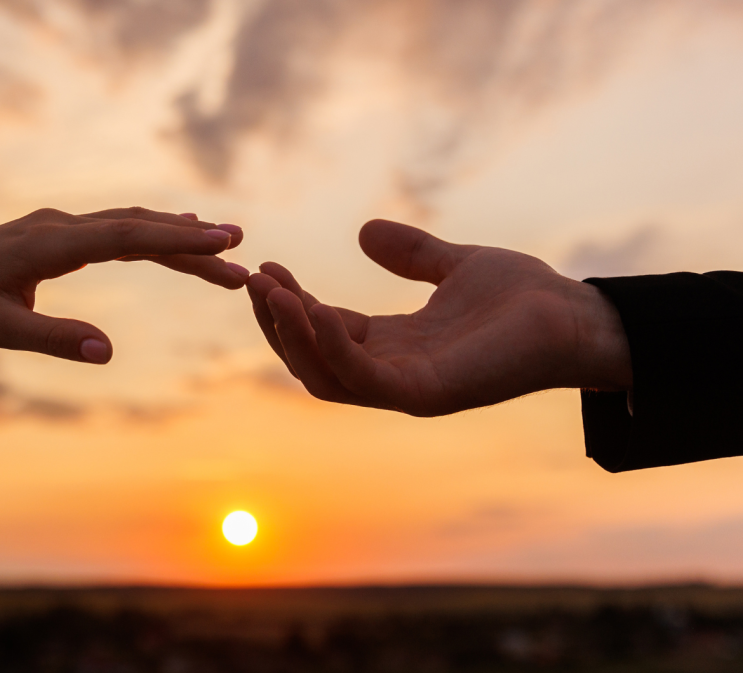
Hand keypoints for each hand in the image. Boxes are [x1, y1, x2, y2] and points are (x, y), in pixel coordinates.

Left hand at [0, 207, 246, 362]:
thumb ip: (52, 339)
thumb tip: (107, 353)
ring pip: (129, 224)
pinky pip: (113, 229)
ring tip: (224, 246)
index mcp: (48, 245)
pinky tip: (174, 235)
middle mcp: (58, 226)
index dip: (178, 240)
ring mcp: (58, 226)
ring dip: (174, 235)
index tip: (224, 242)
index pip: (126, 236)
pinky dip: (149, 233)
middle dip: (190, 241)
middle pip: (138, 227)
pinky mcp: (56, 235)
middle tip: (241, 252)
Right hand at [247, 219, 632, 415]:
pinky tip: (316, 310)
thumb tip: (364, 231)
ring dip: (292, 336)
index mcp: (395, 347)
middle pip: (311, 360)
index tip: (267, 267)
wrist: (577, 315)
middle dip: (277, 323)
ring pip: (326, 376)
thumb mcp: (453, 265)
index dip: (291, 304)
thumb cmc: (525, 298)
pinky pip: (363, 379)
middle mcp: (393, 373)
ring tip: (271, 291)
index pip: (324, 332)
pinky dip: (334, 349)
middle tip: (256, 280)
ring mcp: (408, 389)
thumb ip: (411, 255)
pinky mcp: (427, 394)